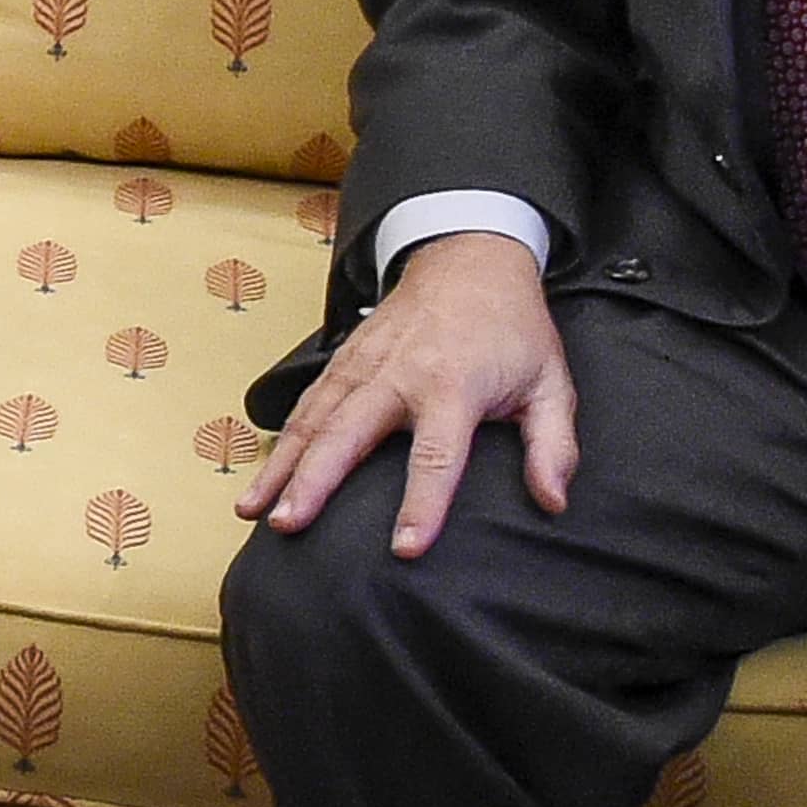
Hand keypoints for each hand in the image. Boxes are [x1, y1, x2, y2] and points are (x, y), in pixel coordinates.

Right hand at [232, 232, 572, 558]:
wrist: (471, 256)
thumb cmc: (513, 328)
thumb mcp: (551, 382)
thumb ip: (554, 445)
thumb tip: (552, 501)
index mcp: (455, 385)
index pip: (438, 454)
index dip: (423, 504)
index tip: (405, 549)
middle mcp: (400, 374)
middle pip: (350, 433)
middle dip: (315, 480)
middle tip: (288, 524)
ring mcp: (365, 363)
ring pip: (316, 418)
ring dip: (283, 464)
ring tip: (252, 509)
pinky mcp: (345, 358)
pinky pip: (308, 402)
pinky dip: (282, 439)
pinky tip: (262, 475)